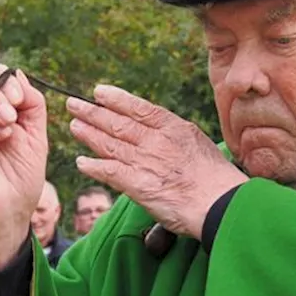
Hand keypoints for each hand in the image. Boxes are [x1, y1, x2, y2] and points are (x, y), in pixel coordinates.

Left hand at [67, 85, 246, 238]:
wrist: (221, 203)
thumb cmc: (216, 178)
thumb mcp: (198, 143)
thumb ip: (176, 135)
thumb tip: (161, 130)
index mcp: (174, 128)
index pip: (139, 108)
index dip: (116, 99)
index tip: (99, 92)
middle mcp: (157, 141)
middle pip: (119, 123)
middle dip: (93, 113)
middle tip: (74, 104)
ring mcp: (146, 162)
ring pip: (110, 144)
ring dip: (89, 134)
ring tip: (74, 126)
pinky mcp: (139, 185)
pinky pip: (110, 172)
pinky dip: (94, 166)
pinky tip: (81, 162)